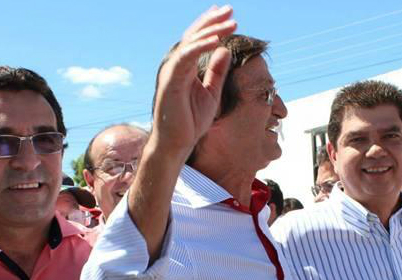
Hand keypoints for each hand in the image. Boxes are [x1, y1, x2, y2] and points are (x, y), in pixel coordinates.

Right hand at [151, 5, 236, 159]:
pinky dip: (200, 46)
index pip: (198, 41)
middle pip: (194, 36)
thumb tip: (225, 50)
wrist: (177, 144)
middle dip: (212, 21)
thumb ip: (217, 72)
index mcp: (185, 68)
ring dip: (211, 30)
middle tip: (230, 9)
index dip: (212, 26)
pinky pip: (186, 57)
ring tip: (229, 22)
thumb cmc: (190, 122)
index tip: (228, 15)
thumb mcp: (211, 93)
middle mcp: (177, 65)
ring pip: (190, 43)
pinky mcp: (171, 80)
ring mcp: (172, 71)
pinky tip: (216, 40)